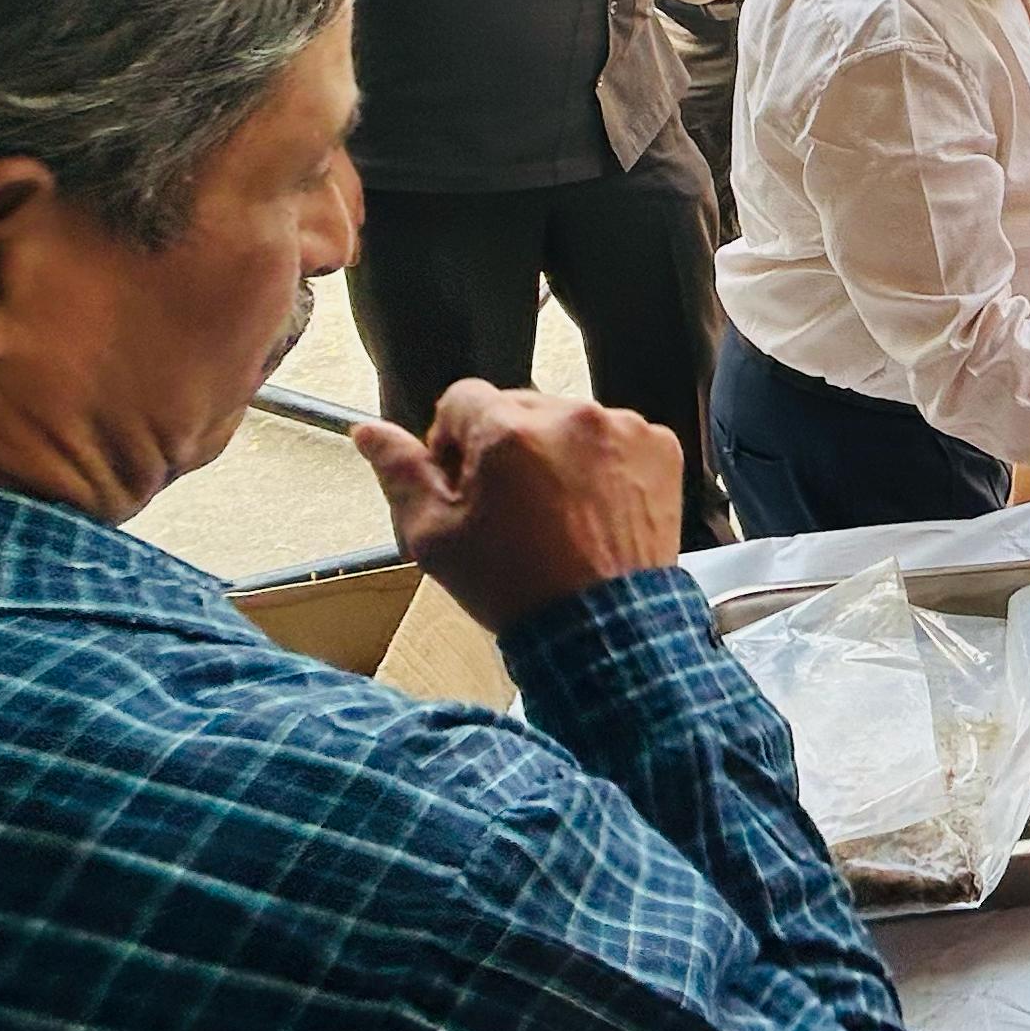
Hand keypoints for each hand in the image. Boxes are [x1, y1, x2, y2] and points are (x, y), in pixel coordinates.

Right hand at [351, 380, 679, 633]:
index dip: (453, 442)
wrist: (605, 630)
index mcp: (507, 430)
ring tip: (557, 515)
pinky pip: (616, 439)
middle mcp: (568, 415)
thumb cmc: (517, 588)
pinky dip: (604, 464)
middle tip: (509, 507)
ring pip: (567, 423)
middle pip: (517, 408)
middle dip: (504, 447)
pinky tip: (594, 511)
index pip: (461, 400)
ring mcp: (621, 428)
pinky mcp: (660, 447)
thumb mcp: (436, 537)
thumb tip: (369, 432)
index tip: (464, 483)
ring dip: (555, 452)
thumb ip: (400, 473)